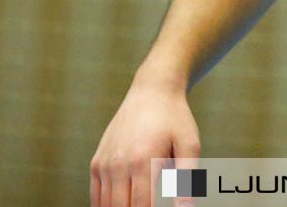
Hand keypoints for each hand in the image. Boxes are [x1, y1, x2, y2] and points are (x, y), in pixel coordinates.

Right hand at [90, 74, 200, 206]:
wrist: (152, 91)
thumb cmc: (175, 119)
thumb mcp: (190, 145)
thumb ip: (186, 179)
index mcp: (144, 161)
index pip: (143, 206)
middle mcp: (119, 164)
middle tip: (152, 202)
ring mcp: (104, 164)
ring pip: (107, 205)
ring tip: (140, 201)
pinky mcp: (96, 163)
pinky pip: (96, 196)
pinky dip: (106, 206)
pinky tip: (123, 202)